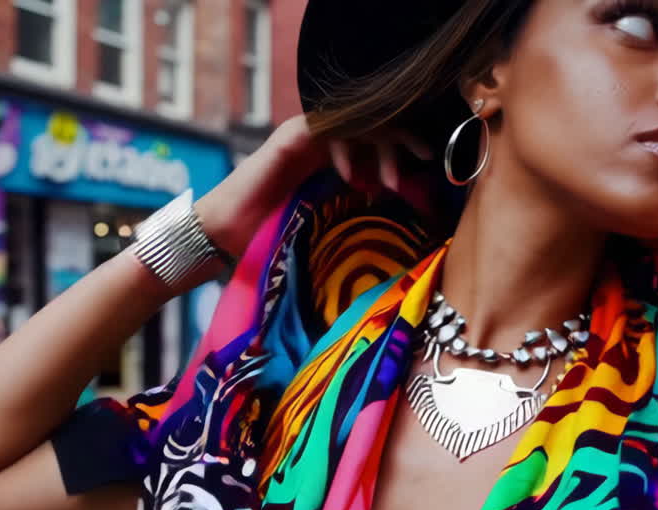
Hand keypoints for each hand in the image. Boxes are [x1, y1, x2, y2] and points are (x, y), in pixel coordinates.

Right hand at [193, 115, 431, 258]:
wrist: (227, 236)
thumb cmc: (274, 238)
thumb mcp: (329, 227)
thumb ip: (356, 218)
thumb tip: (399, 230)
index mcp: (333, 162)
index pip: (377, 140)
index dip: (405, 145)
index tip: (430, 163)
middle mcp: (322, 145)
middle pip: (372, 125)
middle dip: (400, 143)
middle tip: (418, 167)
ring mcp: (305, 139)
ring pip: (355, 122)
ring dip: (381, 147)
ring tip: (392, 181)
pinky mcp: (288, 140)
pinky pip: (325, 128)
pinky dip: (345, 146)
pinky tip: (352, 174)